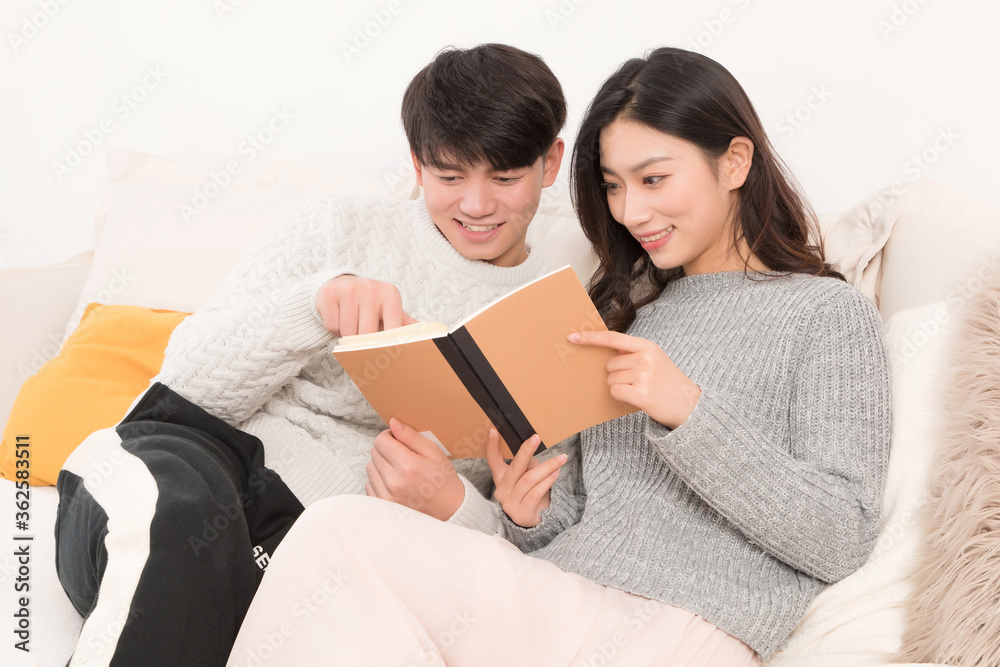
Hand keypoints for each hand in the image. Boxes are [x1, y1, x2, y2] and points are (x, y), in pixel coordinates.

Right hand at [316, 275, 417, 336]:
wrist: (341, 285)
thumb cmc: (369, 303)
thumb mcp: (389, 309)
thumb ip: (405, 323)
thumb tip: (427, 335)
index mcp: (390, 294)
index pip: (393, 328)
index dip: (388, 345)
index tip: (386, 355)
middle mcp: (371, 288)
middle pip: (367, 333)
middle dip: (363, 341)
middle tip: (362, 334)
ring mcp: (349, 289)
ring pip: (348, 332)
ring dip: (347, 335)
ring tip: (351, 323)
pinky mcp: (330, 294)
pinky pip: (333, 326)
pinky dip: (334, 329)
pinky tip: (339, 317)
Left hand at [366, 417, 465, 520]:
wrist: (448, 510)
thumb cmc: (442, 480)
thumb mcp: (434, 453)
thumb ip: (411, 436)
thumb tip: (393, 422)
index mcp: (407, 466)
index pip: (381, 441)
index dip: (390, 436)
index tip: (399, 440)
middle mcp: (393, 482)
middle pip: (374, 453)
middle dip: (386, 449)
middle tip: (402, 455)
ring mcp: (386, 496)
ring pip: (370, 467)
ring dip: (381, 464)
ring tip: (399, 470)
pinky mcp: (382, 505)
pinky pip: (369, 484)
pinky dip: (379, 480)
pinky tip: (395, 482)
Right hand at [486, 429, 566, 527]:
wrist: (532, 521)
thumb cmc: (529, 493)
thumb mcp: (525, 477)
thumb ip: (526, 465)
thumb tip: (533, 451)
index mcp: (500, 478)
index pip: (493, 460)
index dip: (492, 446)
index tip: (493, 430)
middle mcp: (502, 490)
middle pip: (515, 467)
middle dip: (526, 451)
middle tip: (536, 437)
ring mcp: (510, 503)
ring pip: (529, 479)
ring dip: (547, 467)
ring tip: (560, 459)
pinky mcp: (521, 513)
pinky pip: (535, 493)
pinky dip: (547, 482)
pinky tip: (556, 473)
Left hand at [568, 330, 700, 429]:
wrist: (690, 405)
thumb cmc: (668, 382)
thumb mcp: (655, 359)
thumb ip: (633, 353)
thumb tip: (605, 354)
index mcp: (647, 346)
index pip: (613, 338)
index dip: (591, 337)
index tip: (572, 336)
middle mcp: (645, 358)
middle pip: (609, 365)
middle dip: (617, 374)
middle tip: (637, 381)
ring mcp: (643, 376)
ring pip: (610, 380)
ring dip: (620, 387)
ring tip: (640, 389)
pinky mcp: (640, 394)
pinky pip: (615, 392)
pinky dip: (621, 397)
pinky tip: (636, 398)